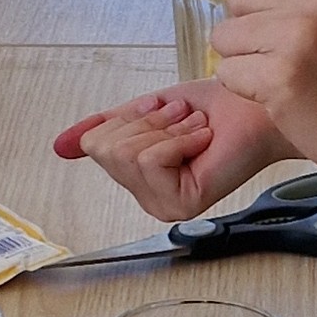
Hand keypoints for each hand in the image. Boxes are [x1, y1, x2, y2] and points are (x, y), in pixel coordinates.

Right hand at [53, 81, 291, 223]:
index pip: (94, 143)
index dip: (129, 117)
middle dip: (145, 122)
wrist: (256, 111)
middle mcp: (148, 199)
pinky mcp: (180, 204)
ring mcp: (164, 206)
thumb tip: (60, 145)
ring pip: (126, 153)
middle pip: (106, 148)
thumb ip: (103, 128)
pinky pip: (150, 159)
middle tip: (182, 122)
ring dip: (165, 129)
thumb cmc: (215, 110)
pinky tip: (202, 142)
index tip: (165, 115)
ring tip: (194, 131)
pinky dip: (178, 139)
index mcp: (138, 179)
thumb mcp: (144, 112)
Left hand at [207, 0, 316, 190]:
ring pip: (225, 37)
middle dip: (253, 35)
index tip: (313, 41)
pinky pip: (227, 73)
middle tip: (296, 62)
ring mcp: (302, 33)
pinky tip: (288, 100)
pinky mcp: (282, 74)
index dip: (273, 13)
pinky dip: (247, 92)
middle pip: (238, 1)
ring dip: (248, 64)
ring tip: (293, 80)